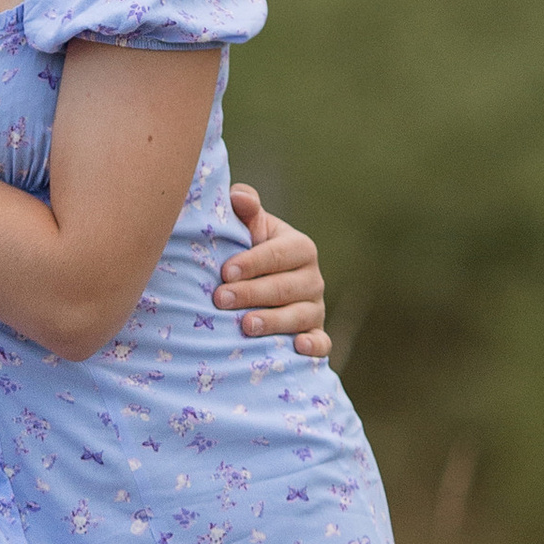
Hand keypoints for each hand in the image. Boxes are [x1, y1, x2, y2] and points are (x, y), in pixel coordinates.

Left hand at [217, 182, 333, 360]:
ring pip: (300, 316)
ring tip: (245, 325)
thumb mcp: (250, 227)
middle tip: (221, 299)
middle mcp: (312, 278)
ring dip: (274, 321)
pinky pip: (322, 342)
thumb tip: (237, 196)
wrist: (260, 285)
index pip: (278, 254)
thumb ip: (245, 208)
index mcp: (300, 247)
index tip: (225, 271)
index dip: (252, 262)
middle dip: (253, 293)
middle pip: (285, 287)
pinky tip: (298, 347)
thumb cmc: (250, 251)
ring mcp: (316, 307)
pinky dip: (313, 345)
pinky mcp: (316, 333)